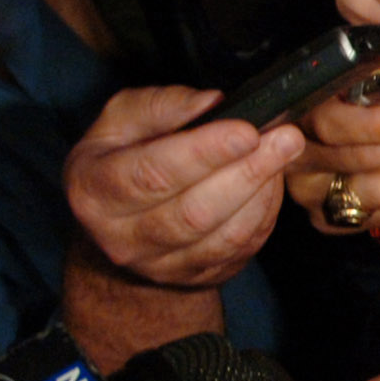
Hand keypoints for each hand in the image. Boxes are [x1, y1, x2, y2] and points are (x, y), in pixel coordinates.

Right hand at [65, 86, 301, 285]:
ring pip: (225, 236)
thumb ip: (161, 106)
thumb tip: (213, 103)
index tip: (246, 130)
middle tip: (285, 138)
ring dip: (263, 191)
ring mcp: (161, 266)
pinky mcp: (197, 277)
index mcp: (93, 191)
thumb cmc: (124, 157)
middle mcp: (122, 238)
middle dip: (247, 171)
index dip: (203, 152)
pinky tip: (274, 180)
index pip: (152, 174)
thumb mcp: (121, 120)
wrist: (120, 225)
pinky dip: (266, 212)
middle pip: (194, 212)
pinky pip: (242, 248)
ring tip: (285, 151)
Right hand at [286, 95, 379, 232]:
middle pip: (361, 156)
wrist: (335, 130)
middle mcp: (299, 151)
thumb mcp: (366, 74)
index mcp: (304, 107)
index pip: (334, 120)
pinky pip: (376, 214)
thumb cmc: (356, 96)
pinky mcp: (327, 217)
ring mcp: (310, 188)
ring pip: (372, 189)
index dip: (376, 124)